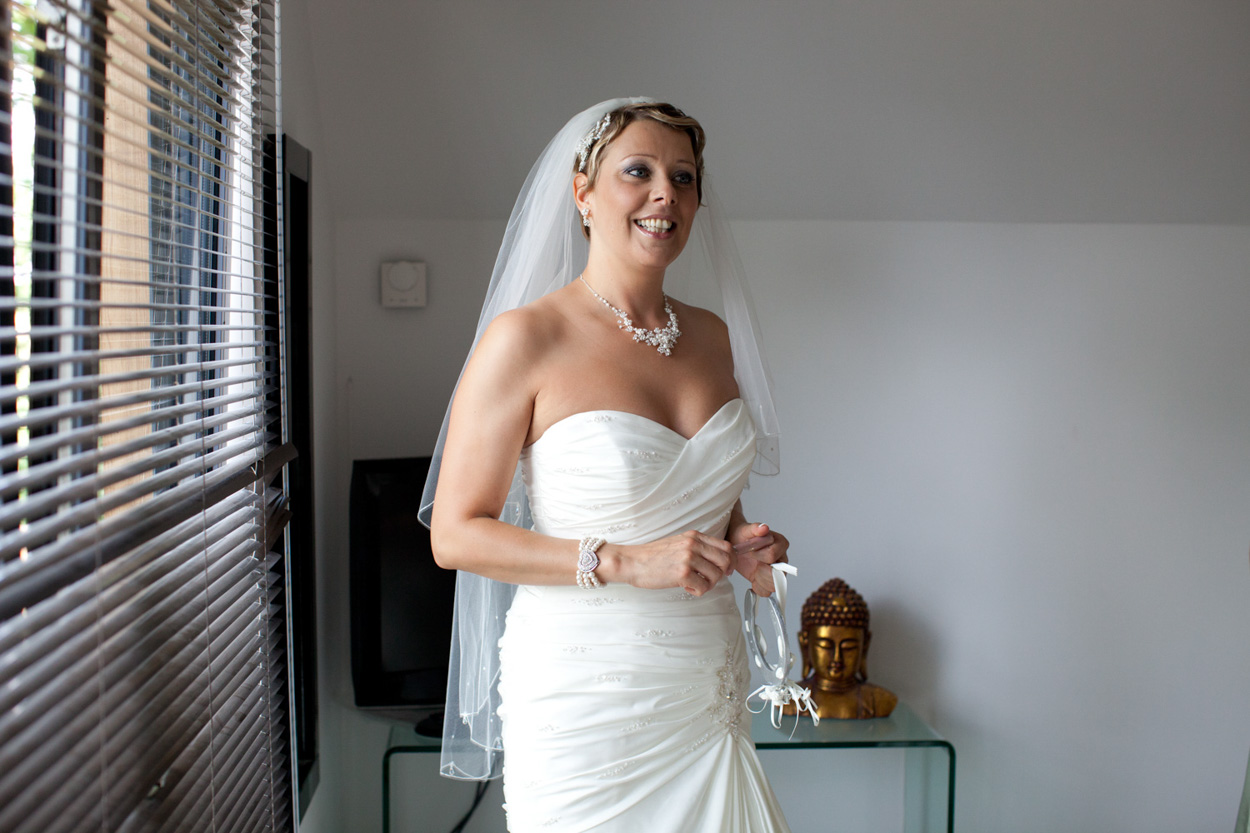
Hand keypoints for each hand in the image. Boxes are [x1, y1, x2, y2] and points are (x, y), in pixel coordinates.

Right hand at [611, 530, 735, 595]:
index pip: (726, 546)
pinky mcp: (682, 573)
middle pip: (726, 560)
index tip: (726, 570)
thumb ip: (696, 547)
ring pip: (716, 575)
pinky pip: (704, 587)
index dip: (730, 560)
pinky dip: (697, 591)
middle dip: (721, 574)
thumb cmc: (652, 556)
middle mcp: (693, 544)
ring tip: (693, 584)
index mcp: (694, 536)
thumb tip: (715, 560)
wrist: (632, 562)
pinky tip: (686, 587)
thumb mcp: (678, 543)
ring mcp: (688, 558)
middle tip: (709, 580)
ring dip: (708, 584)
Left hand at [728, 521, 788, 596]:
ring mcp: (776, 571)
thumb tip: (764, 528)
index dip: (758, 556)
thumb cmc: (743, 536)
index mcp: (780, 543)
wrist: (736, 544)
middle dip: (760, 571)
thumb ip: (755, 528)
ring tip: (753, 571)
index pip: (772, 555)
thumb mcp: (746, 530)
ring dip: (760, 580)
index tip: (750, 552)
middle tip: (751, 563)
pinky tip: (753, 580)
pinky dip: (758, 588)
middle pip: (777, 573)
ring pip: (774, 585)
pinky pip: (767, 591)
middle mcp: (782, 558)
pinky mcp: (768, 580)